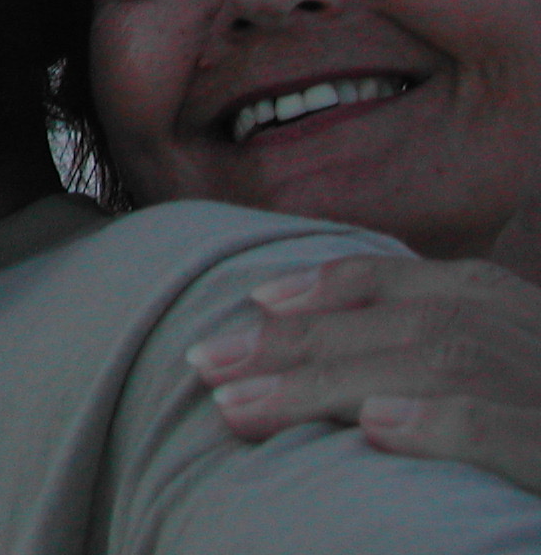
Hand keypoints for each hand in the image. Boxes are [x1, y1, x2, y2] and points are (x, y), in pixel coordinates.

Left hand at [185, 255, 540, 493]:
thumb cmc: (525, 429)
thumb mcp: (486, 378)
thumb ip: (417, 356)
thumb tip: (317, 360)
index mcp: (508, 312)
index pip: (406, 283)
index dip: (324, 289)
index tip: (249, 302)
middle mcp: (531, 338)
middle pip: (399, 325)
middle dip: (295, 344)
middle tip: (206, 366)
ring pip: (435, 368)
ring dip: (331, 385)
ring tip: (246, 407)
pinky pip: (507, 429)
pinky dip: (442, 426)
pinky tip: (376, 432)